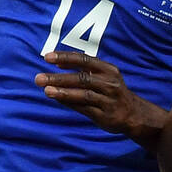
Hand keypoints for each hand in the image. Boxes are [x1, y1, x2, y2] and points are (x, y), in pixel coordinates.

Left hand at [35, 51, 160, 139]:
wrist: (133, 114)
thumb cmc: (112, 92)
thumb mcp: (103, 77)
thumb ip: (83, 71)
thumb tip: (57, 65)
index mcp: (108, 70)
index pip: (84, 60)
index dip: (65, 58)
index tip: (47, 57)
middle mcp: (109, 83)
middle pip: (82, 78)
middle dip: (59, 78)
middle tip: (38, 78)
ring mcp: (108, 100)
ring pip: (83, 94)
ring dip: (63, 92)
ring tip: (46, 90)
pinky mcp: (105, 115)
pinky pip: (84, 108)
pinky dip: (70, 103)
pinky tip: (58, 99)